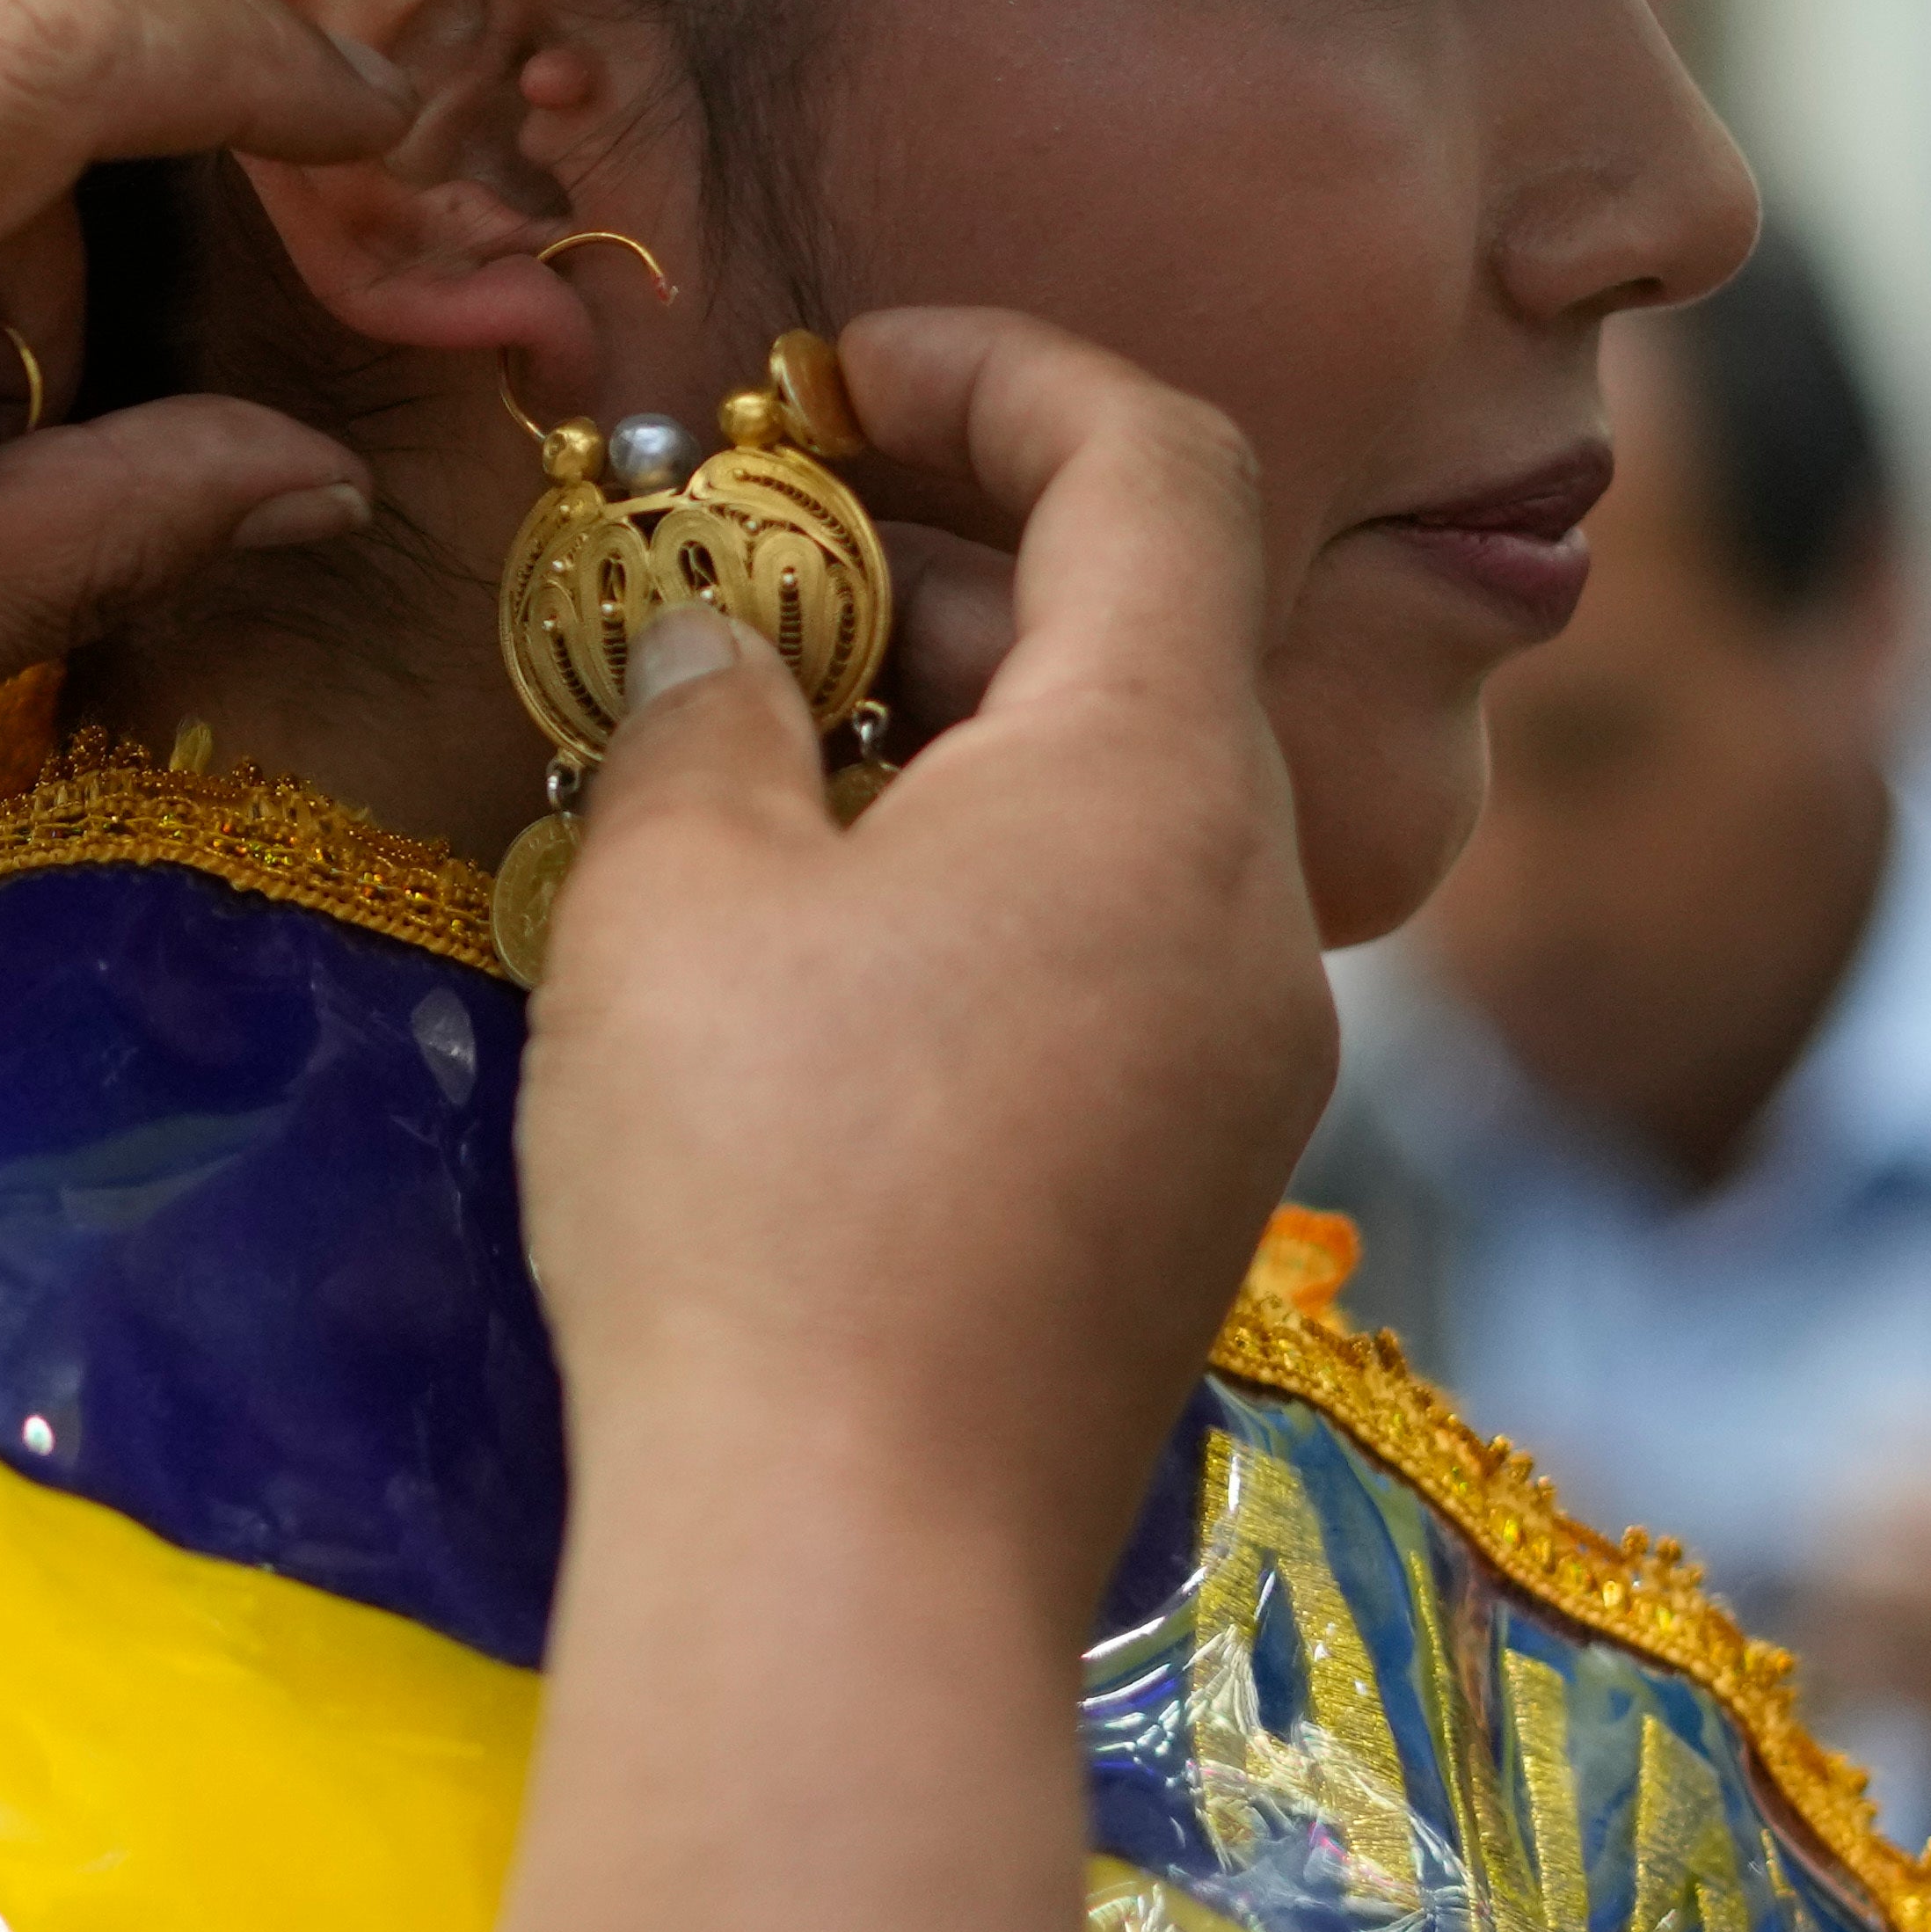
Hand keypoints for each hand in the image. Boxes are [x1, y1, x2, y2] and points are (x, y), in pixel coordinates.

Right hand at [475, 309, 1323, 1931]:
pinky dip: (1003, 866)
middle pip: (1157, 630)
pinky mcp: (1199, 1181)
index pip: (1158, 463)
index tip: (840, 379)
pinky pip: (1132, 942)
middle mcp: (1256, 902)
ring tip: (770, 739)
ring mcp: (1252, 1058)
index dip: (1002, 374)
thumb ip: (708, 714)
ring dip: (973, 718)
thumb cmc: (755, 1190)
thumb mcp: (674, 891)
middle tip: (762, 557)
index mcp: (1158, 779)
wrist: (852, 1557)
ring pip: (1142, 798)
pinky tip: (829, 929)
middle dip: (959, 552)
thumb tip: (726, 647)